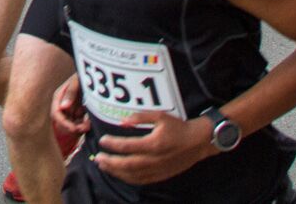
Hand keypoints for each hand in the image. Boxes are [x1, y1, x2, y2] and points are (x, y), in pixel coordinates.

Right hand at [50, 75, 90, 139]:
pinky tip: (91, 123)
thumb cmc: (83, 76)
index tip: (73, 128)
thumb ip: (70, 93)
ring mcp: (72, 109)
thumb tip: (63, 107)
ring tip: (89, 125)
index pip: (56, 113)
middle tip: (85, 128)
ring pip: (73, 124)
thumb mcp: (76, 81)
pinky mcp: (80, 113)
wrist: (96, 77)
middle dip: (74, 127)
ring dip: (80, 127)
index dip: (63, 123)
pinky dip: (85, 124)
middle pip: (64, 122)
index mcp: (59, 97)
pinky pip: (81, 123)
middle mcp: (63, 104)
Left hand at [94, 111, 212, 184]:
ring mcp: (157, 170)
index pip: (127, 146)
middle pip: (126, 164)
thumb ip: (141, 117)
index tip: (102, 141)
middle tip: (97, 157)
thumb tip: (123, 121)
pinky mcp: (160, 175)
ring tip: (103, 166)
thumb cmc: (179, 127)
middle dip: (110, 162)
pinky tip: (119, 174)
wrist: (198, 142)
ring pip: (132, 175)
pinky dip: (127, 178)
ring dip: (115, 171)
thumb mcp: (161, 116)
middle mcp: (154, 159)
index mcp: (153, 144)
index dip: (112, 144)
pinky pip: (141, 180)